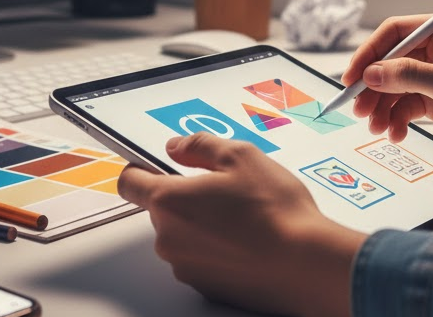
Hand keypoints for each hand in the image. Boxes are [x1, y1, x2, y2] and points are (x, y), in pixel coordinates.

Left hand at [118, 134, 363, 316]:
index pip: (129, 182)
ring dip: (200, 223)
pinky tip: (245, 240)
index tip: (155, 164)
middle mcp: (169, 238)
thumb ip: (199, 146)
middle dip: (185, 196)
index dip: (140, 169)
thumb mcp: (239, 156)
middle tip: (224, 188)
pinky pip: (199, 258)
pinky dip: (215, 248)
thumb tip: (177, 147)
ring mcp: (185, 267)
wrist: (304, 263)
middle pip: (161, 209)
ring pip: (181, 235)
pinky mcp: (205, 287)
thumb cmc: (274, 210)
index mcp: (170, 201)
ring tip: (241, 216)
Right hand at [342, 14, 432, 177]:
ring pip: (395, 86)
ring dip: (382, 106)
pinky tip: (395, 133)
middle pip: (390, 61)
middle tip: (356, 109)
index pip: (395, 32)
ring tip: (376, 128)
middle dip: (372, 86)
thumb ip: (409, 77)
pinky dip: (396, 119)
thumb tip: (370, 74)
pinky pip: (406, 105)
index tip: (352, 77)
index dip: (370, 53)